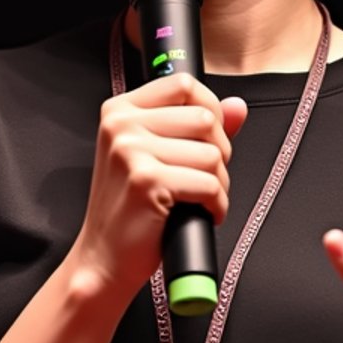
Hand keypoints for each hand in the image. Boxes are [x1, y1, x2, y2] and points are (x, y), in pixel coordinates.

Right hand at [75, 73, 247, 303]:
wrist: (104, 258)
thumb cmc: (131, 208)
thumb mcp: (157, 156)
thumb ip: (197, 127)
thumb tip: (239, 106)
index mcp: (119, 110)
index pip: (183, 84)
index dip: (211, 109)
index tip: (211, 137)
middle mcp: (121, 125)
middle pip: (204, 118)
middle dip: (220, 152)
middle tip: (206, 177)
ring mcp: (130, 151)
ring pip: (212, 154)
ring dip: (219, 183)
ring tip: (202, 199)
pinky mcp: (146, 181)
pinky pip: (209, 184)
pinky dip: (216, 205)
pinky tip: (201, 214)